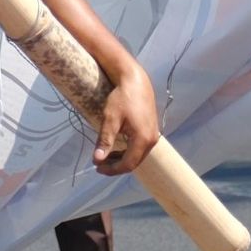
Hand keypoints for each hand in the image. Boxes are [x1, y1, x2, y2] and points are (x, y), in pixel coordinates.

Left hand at [92, 59, 159, 175]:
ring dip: (121, 159)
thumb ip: (105, 141)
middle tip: (99, 164)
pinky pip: (140, 148)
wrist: (136, 81)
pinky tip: (116, 147)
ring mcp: (153, 135)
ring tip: (105, 156)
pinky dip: (127, 151)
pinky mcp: (151, 130)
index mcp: (143, 139)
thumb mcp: (110, 119)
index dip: (112, 169)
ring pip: (137, 156)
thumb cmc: (122, 98)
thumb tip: (97, 159)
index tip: (97, 167)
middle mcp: (152, 140)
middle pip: (134, 162)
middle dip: (116, 165)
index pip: (128, 164)